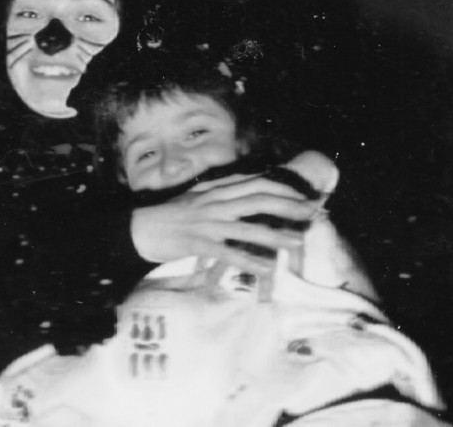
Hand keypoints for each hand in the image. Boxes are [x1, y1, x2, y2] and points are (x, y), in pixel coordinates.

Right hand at [131, 173, 320, 274]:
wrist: (139, 229)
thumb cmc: (171, 214)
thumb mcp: (198, 196)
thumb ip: (223, 191)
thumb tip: (251, 188)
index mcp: (216, 190)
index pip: (256, 183)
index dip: (283, 189)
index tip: (304, 197)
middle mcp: (214, 203)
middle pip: (258, 200)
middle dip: (288, 206)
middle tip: (312, 214)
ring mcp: (206, 224)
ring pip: (246, 227)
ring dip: (274, 234)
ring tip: (297, 242)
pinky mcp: (197, 244)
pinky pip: (227, 253)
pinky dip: (248, 260)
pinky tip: (267, 268)